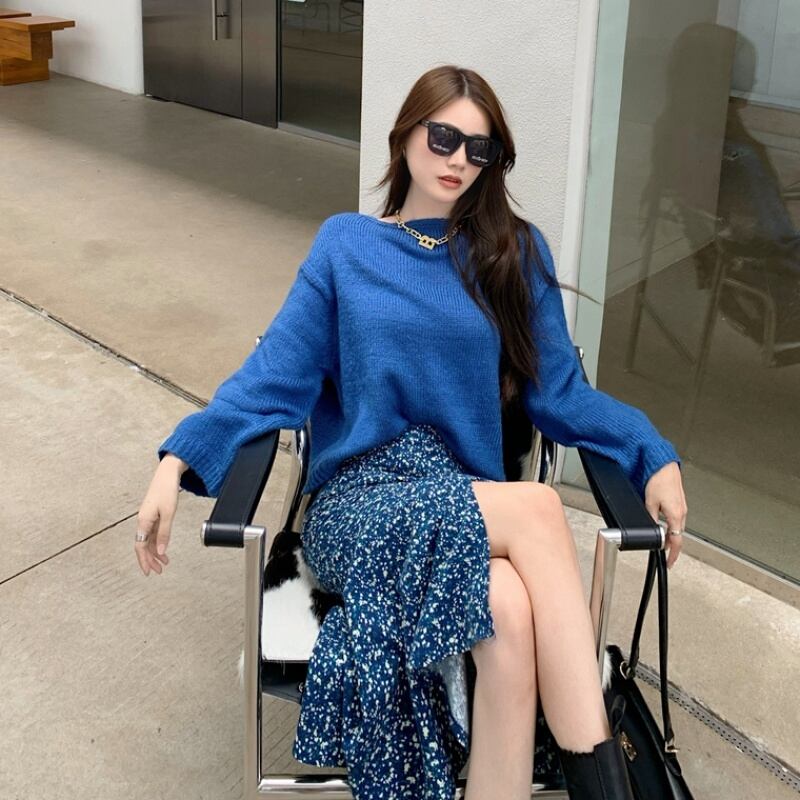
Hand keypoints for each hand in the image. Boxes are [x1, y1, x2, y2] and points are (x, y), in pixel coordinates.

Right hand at [135, 455, 183, 575]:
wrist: (168, 474)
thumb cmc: (167, 490)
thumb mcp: (168, 513)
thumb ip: (164, 533)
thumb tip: (160, 551)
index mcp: (143, 521)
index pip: (140, 546)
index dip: (144, 560)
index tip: (149, 571)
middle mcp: (143, 521)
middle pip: (143, 545)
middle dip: (150, 559)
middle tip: (158, 571)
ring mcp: (148, 518)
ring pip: (148, 540)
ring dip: (155, 552)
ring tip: (164, 562)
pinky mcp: (154, 515)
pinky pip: (153, 533)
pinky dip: (158, 542)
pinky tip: (163, 548)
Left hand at [643, 461, 686, 569]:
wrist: (664, 465)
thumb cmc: (658, 480)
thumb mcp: (649, 502)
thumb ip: (651, 518)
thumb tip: (651, 530)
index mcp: (676, 515)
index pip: (677, 541)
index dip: (673, 554)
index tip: (669, 562)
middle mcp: (682, 512)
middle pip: (678, 535)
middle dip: (670, 544)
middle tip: (661, 550)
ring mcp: (682, 506)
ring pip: (678, 526)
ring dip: (670, 533)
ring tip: (660, 537)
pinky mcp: (679, 501)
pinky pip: (677, 517)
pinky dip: (671, 524)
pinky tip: (663, 522)